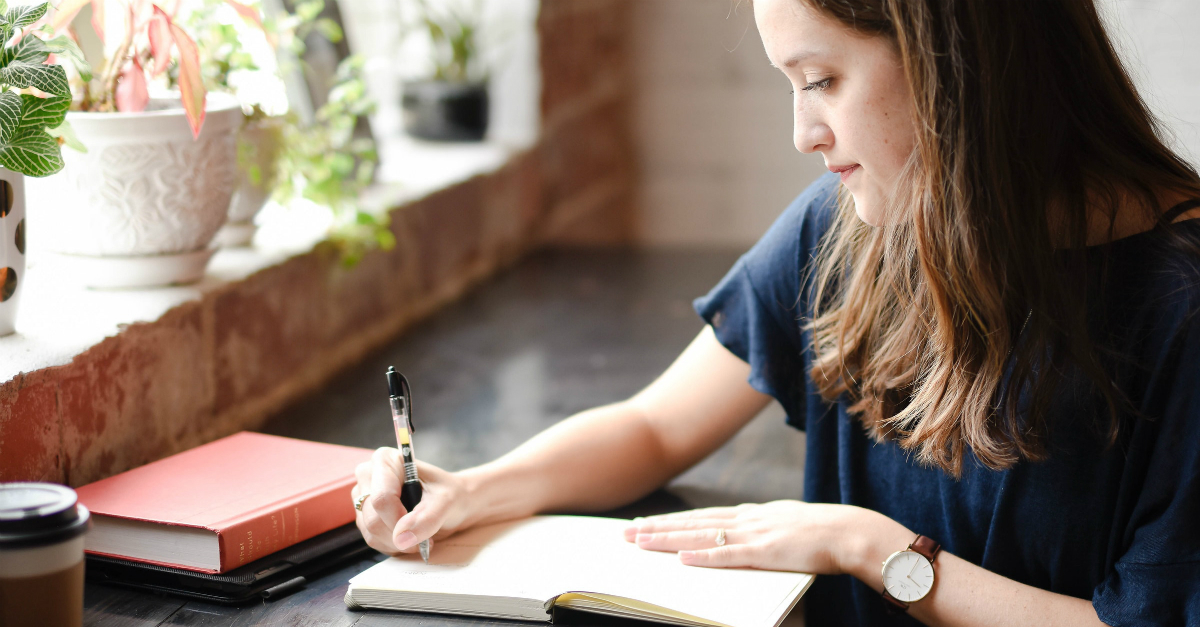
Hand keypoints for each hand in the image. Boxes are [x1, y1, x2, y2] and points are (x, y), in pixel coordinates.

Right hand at [352, 447, 470, 555]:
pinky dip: (393, 545)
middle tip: (425, 535)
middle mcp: (369, 475)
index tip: (420, 527)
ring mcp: (363, 497)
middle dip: (400, 535)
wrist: (453, 503)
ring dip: (398, 542)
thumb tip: (401, 537)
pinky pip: (373, 540)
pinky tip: (409, 536)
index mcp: (386, 461)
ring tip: (419, 535)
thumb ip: (427, 518)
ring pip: (371, 532)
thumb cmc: (450, 494)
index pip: (381, 498)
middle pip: (373, 518)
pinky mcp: (364, 515)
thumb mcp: (447, 502)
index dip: (398, 519)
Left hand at [623, 500, 903, 574]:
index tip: (646, 524)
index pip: (702, 516)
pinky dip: (702, 556)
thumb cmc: (824, 534)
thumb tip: (744, 537)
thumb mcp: (786, 525)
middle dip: (657, 527)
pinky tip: (681, 557)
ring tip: (640, 542)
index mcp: (753, 514)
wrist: (851, 532)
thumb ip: (763, 530)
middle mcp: (747, 519)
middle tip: (626, 532)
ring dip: (668, 539)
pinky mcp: (765, 552)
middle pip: (692, 522)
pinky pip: (728, 555)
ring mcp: (754, 534)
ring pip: (701, 535)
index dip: (672, 520)